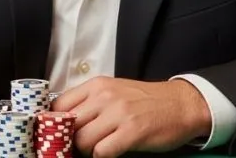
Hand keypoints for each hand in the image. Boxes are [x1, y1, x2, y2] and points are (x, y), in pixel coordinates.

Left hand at [53, 76, 210, 156]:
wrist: (180, 104)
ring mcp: (118, 114)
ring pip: (83, 141)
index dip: (55, 123)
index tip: (57, 134)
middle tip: (78, 146)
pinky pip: (102, 152)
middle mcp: (105, 96)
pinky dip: (102, 156)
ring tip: (97, 149)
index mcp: (97, 85)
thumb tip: (63, 120)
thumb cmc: (145, 100)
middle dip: (70, 140)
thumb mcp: (114, 91)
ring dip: (87, 150)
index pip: (59, 104)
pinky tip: (111, 152)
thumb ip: (90, 102)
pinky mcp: (132, 132)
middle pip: (68, 125)